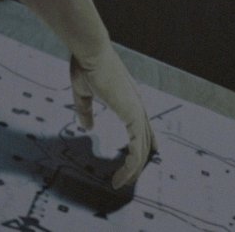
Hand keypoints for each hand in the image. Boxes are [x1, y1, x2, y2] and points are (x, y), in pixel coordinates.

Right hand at [71, 42, 154, 188]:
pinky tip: (121, 176)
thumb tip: (88, 127)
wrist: (90, 52)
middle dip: (139, 161)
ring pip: (142, 149)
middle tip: (128, 178)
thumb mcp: (83, 93)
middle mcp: (137, 105)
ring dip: (132, 169)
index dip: (148, 139)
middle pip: (145, 139)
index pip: (143, 124)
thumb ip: (86, 110)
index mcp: (128, 98)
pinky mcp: (133, 115)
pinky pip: (137, 148)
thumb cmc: (86, 66)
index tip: (151, 152)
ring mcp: (137, 110)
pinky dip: (131, 165)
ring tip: (120, 183)